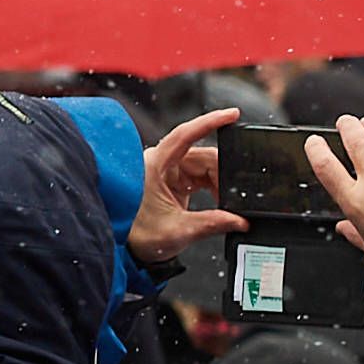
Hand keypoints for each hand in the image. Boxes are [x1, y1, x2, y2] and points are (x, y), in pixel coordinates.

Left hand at [128, 108, 244, 268]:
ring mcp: (166, 171)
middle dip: (223, 173)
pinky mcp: (171, 181)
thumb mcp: (179, 230)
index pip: (185, 135)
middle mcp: (159, 163)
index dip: (210, 122)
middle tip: (237, 193)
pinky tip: (219, 201)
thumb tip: (240, 221)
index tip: (232, 114)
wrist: (124, 248)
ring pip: (204, 166)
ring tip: (225, 204)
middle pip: (202, 155)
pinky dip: (213, 188)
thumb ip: (213, 223)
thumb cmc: (136, 235)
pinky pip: (199, 176)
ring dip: (219, 183)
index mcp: (154, 165)